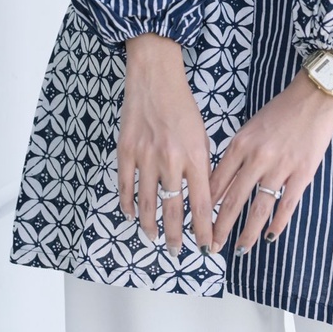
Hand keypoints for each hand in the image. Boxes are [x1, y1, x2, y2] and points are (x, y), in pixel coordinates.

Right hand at [117, 33, 213, 256]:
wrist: (155, 80)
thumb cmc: (183, 107)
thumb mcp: (203, 136)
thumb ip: (202, 167)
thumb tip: (203, 199)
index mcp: (195, 156)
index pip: (202, 203)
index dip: (204, 230)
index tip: (207, 247)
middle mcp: (171, 160)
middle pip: (173, 209)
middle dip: (176, 236)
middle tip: (176, 251)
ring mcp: (146, 157)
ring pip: (146, 203)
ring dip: (151, 226)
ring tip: (155, 238)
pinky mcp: (126, 152)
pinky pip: (125, 187)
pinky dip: (127, 205)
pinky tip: (131, 215)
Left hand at [208, 69, 332, 253]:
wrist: (314, 98)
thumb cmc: (280, 111)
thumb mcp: (250, 128)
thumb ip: (236, 155)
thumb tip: (221, 184)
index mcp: (241, 144)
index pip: (217, 182)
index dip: (206, 206)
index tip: (198, 223)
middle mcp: (257, 158)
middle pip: (234, 200)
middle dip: (220, 227)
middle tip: (211, 248)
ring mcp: (281, 167)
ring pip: (259, 208)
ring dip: (247, 232)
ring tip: (239, 250)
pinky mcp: (303, 173)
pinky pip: (287, 205)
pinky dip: (277, 224)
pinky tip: (270, 236)